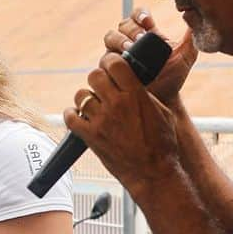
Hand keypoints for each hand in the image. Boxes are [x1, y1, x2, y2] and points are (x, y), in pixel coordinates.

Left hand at [65, 51, 179, 198]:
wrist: (153, 172)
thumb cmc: (162, 143)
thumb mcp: (161, 111)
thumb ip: (144, 93)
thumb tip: (132, 81)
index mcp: (135, 94)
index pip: (114, 63)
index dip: (110, 62)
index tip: (111, 66)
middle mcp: (116, 104)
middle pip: (94, 76)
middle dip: (98, 78)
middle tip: (102, 87)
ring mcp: (101, 121)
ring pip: (80, 95)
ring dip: (85, 97)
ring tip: (93, 104)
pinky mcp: (91, 137)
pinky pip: (70, 117)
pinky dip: (71, 114)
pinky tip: (79, 117)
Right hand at [103, 7, 196, 107]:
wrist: (160, 104)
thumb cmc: (172, 80)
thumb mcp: (184, 56)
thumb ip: (191, 38)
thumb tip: (196, 17)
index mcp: (144, 34)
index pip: (137, 15)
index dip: (140, 14)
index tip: (148, 22)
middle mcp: (127, 42)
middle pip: (122, 25)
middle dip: (131, 30)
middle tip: (140, 39)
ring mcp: (115, 56)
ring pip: (109, 39)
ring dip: (118, 42)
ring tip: (128, 50)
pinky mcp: (106, 71)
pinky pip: (102, 61)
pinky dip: (108, 60)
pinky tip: (117, 65)